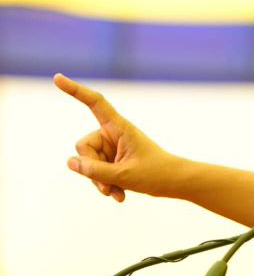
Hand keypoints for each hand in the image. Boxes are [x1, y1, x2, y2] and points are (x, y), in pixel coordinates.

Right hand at [54, 73, 179, 201]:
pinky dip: (106, 184)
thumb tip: (70, 162)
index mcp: (119, 127)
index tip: (57, 78)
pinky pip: (98, 172)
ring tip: (116, 192)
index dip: (76, 90)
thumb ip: (94, 170)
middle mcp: (113, 133)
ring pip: (88, 163)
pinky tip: (120, 196)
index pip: (95, 103)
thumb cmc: (156, 174)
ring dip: (100, 181)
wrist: (175, 183)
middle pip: (84, 146)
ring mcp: (113, 147)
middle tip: (108, 185)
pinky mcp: (114, 160)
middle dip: (91, 168)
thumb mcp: (123, 175)